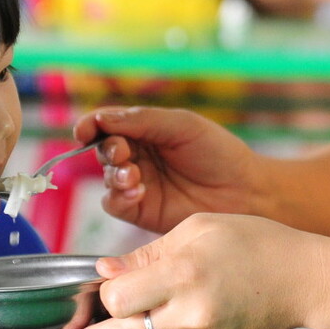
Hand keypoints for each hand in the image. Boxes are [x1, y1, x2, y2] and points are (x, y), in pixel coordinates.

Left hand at [47, 213, 319, 328]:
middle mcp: (191, 312)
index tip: (104, 279)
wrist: (306, 278)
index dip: (104, 289)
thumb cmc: (255, 241)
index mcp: (185, 273)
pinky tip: (141, 323)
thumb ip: (148, 253)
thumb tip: (105, 272)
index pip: (118, 297)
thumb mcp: (200, 228)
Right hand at [80, 106, 258, 232]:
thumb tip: (102, 118)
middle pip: (104, 149)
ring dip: (114, 174)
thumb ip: (142, 120)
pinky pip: (115, 204)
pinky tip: (138, 192)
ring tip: (135, 176)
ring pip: (107, 177)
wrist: (244, 190)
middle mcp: (139, 156)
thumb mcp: (182, 126)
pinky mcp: (141, 210)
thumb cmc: (218, 152)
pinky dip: (119, 197)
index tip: (85, 130)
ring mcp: (139, 183)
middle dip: (108, 150)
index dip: (92, 125)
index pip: (108, 124)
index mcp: (146, 130)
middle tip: (123, 153)